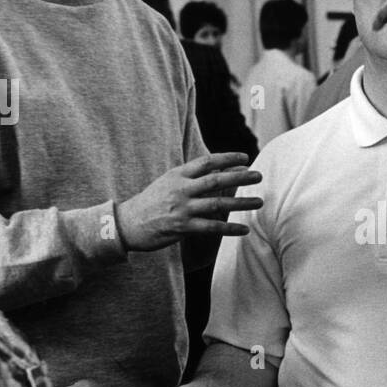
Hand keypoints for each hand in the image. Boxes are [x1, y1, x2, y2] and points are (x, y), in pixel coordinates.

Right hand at [116, 152, 262, 251]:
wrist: (127, 224)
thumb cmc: (150, 203)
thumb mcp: (167, 182)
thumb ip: (189, 177)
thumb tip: (216, 171)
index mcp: (177, 175)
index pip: (206, 162)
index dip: (227, 158)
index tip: (245, 157)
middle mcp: (181, 189)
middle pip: (216, 180)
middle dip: (240, 176)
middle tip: (259, 175)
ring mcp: (182, 208)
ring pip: (217, 203)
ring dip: (241, 202)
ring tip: (259, 201)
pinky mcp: (182, 227)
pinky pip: (211, 227)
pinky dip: (229, 228)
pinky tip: (244, 229)